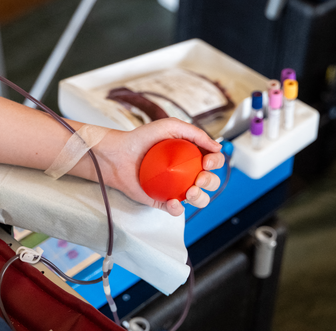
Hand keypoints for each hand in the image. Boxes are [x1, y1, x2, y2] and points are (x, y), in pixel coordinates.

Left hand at [91, 118, 224, 216]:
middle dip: (211, 182)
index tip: (207, 162)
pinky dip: (178, 208)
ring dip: (200, 198)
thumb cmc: (142, 138)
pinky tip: (172, 201)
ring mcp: (176, 187)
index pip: (213, 161)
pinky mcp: (162, 200)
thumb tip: (218, 147)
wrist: (118, 154)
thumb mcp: (170, 126)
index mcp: (191, 155)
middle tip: (199, 178)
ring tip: (189, 192)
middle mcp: (186, 172)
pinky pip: (176, 209)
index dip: (216, 163)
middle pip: (211, 182)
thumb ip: (195, 133)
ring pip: (199, 199)